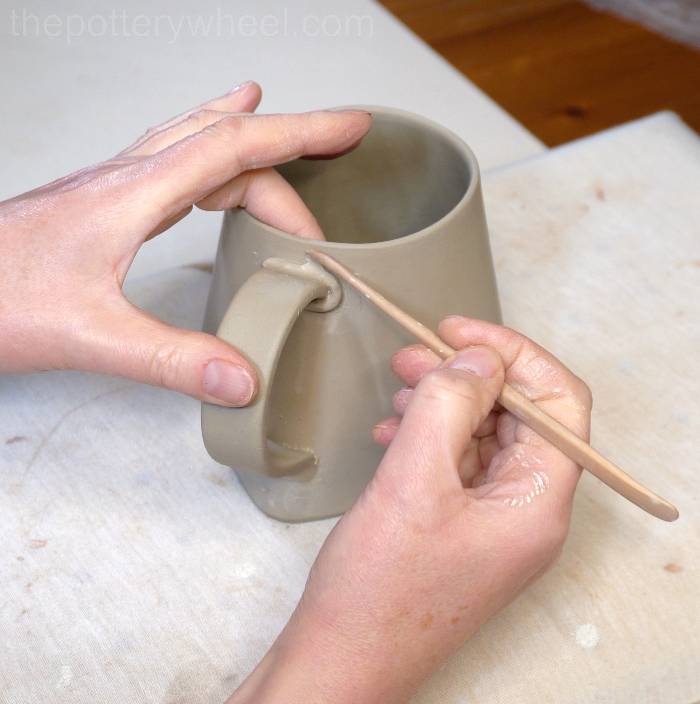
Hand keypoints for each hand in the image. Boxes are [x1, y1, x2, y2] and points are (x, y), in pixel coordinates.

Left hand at [0, 82, 370, 405]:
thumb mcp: (89, 337)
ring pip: (197, 140)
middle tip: (332, 174)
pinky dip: (210, 152)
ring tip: (289, 135)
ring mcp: (114, 187)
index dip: (300, 133)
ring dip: (251, 137)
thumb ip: (172, 360)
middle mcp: (127, 179)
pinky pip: (173, 160)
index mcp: (134, 196)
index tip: (349, 127)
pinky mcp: (106, 205)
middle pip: (226, 142)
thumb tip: (244, 376)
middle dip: (290, 148)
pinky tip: (213, 168)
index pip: (235, 146)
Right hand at [229, 317, 590, 703]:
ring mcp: (494, 520)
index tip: (458, 331)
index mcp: (538, 502)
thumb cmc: (379, 588)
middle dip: (468, 375)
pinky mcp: (462, 525)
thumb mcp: (413, 479)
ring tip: (399, 389)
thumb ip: (450, 404)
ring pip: (483, 434)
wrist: (341, 656)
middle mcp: (527, 510)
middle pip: (518, 414)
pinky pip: (458, 461)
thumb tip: (480, 357)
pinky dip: (429, 434)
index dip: (513, 354)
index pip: (558, 402)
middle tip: (415, 354)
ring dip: (444, 402)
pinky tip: (393, 431)